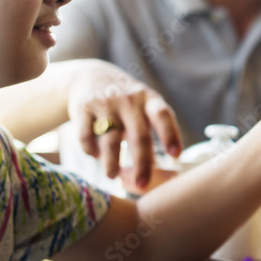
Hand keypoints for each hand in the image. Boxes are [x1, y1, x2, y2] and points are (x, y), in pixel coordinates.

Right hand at [66, 61, 181, 188]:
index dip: (171, 135)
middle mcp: (129, 101)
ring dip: (112, 162)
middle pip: (139, 135)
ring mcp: (106, 104)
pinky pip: (86, 136)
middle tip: (142, 184)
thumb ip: (155, 130)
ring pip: (111, 139)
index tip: (176, 156)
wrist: (91, 77)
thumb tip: (167, 172)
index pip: (163, 116)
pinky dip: (90, 150)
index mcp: (149, 100)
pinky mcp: (83, 109)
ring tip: (112, 176)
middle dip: (142, 164)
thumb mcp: (145, 105)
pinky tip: (95, 155)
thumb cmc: (128, 102)